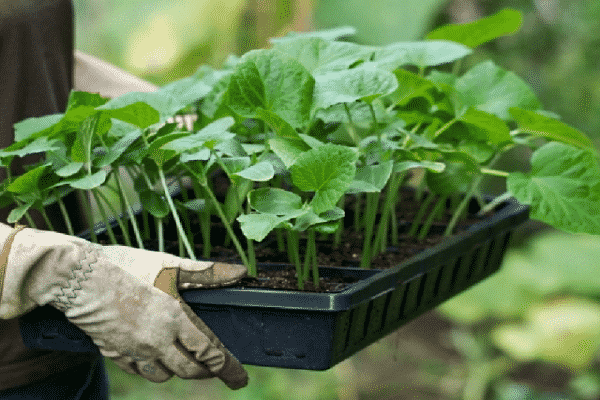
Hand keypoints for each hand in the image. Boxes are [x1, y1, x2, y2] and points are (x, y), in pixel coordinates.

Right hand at [85, 245, 248, 388]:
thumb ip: (206, 272)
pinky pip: (137, 371)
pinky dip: (150, 369)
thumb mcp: (169, 265)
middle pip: (188, 370)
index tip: (239, 378)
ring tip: (185, 362)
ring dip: (177, 371)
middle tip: (216, 370)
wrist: (79, 278)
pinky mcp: (114, 352)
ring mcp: (133, 349)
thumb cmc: (126, 267)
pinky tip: (154, 359)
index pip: (208, 351)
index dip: (227, 367)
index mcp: (174, 319)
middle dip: (206, 372)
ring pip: (162, 375)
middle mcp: (156, 340)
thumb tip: (240, 272)